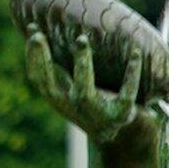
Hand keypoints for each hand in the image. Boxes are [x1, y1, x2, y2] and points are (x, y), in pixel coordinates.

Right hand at [22, 17, 168, 150]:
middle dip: (44, 60)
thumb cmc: (95, 103)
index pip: (39, 79)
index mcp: (60, 99)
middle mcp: (73, 107)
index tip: (33, 30)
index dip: (33, 56)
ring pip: (83, 90)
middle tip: (40, 36)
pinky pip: (126, 93)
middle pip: (51, 85)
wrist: (121, 136)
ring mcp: (96, 113)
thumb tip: (44, 33)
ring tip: (80, 41)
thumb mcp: (73, 88)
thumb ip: (61, 69)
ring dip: (82, 64)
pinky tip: (136, 53)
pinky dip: (132, 73)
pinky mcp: (120, 115)